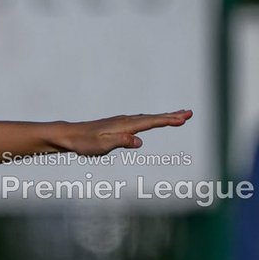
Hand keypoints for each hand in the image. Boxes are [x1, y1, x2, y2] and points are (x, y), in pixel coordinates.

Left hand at [63, 110, 191, 155]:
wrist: (69, 136)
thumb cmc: (84, 143)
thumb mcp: (102, 146)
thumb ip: (120, 142)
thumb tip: (138, 141)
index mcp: (124, 126)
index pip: (151, 122)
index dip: (168, 120)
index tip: (184, 118)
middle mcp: (125, 121)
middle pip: (152, 118)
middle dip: (172, 116)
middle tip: (190, 113)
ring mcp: (121, 122)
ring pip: (147, 118)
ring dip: (164, 117)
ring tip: (179, 116)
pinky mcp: (117, 125)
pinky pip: (139, 121)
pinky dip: (151, 120)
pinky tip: (153, 121)